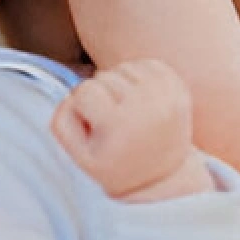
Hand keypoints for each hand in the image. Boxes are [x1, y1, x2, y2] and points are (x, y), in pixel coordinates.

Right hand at [49, 59, 199, 199]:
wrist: (161, 174)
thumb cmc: (114, 164)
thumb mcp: (79, 156)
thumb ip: (61, 120)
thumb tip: (74, 91)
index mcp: (120, 123)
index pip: (84, 90)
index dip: (82, 108)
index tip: (96, 129)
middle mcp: (147, 105)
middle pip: (104, 76)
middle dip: (101, 96)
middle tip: (113, 125)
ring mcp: (166, 95)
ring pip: (124, 67)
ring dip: (120, 85)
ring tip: (127, 112)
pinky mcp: (178, 88)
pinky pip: (146, 64)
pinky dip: (138, 78)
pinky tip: (140, 101)